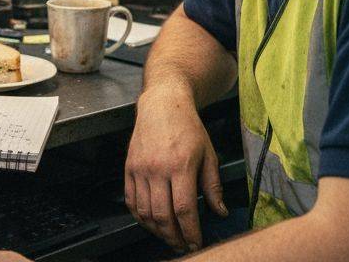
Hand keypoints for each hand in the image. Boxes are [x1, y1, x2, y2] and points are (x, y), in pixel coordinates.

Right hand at [125, 86, 227, 253]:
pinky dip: (139, 217)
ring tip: (168, 236)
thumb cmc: (188, 126)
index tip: (196, 241)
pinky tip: (150, 222)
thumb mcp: (209, 154)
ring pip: (144, 212)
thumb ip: (213, 185)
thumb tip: (219, 211)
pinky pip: (131, 200)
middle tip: (183, 244)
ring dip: (157, 230)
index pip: (184, 209)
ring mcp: (140, 169)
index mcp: (180, 165)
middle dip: (174, 236)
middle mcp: (157, 169)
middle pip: (162, 215)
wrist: (163, 104)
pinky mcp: (129, 168)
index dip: (190, 231)